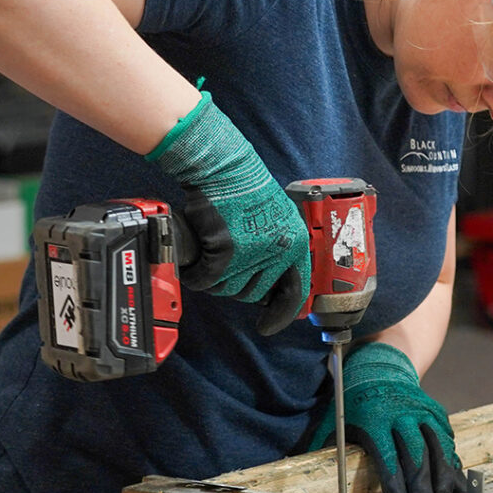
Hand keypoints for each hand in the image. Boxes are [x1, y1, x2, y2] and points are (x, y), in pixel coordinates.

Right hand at [148, 91, 309, 334]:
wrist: (223, 166)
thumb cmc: (245, 187)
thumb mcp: (276, 217)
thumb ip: (278, 248)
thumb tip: (270, 286)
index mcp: (295, 242)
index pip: (295, 292)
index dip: (282, 313)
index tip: (270, 325)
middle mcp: (278, 250)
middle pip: (254, 293)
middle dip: (237, 287)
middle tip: (225, 270)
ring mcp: (252, 252)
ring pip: (229, 289)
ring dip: (216, 280)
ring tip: (211, 258)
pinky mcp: (225, 250)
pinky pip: (208, 280)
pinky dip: (198, 276)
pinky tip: (196, 265)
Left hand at [308, 342, 466, 492]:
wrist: (379, 367)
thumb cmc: (354, 402)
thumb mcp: (337, 419)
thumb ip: (325, 445)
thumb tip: (308, 473)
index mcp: (374, 418)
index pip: (387, 456)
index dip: (395, 484)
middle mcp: (400, 413)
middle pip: (415, 453)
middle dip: (422, 484)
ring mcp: (420, 409)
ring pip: (437, 443)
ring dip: (442, 473)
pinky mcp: (433, 408)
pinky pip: (445, 433)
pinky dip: (451, 455)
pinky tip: (454, 476)